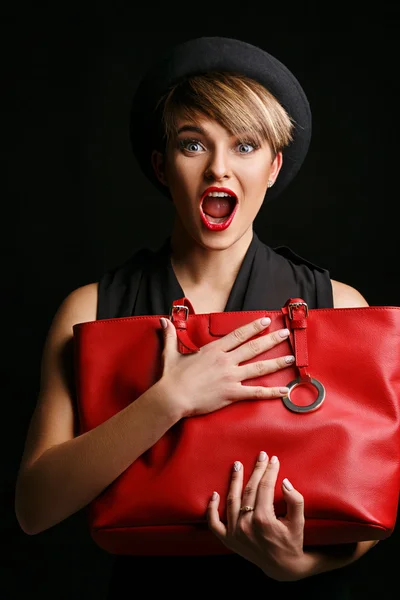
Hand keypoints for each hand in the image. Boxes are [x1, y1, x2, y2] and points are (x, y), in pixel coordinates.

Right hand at [159, 316, 292, 417]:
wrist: (172, 397)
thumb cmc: (171, 377)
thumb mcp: (171, 353)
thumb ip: (171, 336)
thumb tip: (163, 320)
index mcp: (213, 350)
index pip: (238, 335)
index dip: (254, 327)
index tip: (266, 321)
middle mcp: (226, 361)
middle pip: (253, 347)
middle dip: (271, 340)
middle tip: (285, 334)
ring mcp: (230, 377)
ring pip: (258, 368)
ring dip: (276, 362)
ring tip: (291, 358)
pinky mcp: (231, 394)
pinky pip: (255, 392)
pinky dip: (271, 392)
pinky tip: (284, 390)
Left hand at [207, 452, 312, 581]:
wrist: (283, 567)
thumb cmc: (292, 542)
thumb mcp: (299, 522)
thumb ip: (295, 501)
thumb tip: (284, 481)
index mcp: (264, 520)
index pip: (265, 487)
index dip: (270, 471)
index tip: (273, 459)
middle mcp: (246, 525)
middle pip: (249, 490)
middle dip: (256, 470)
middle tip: (260, 456)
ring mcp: (235, 533)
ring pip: (231, 500)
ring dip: (234, 481)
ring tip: (237, 465)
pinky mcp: (228, 540)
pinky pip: (214, 523)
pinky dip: (211, 509)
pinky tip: (214, 494)